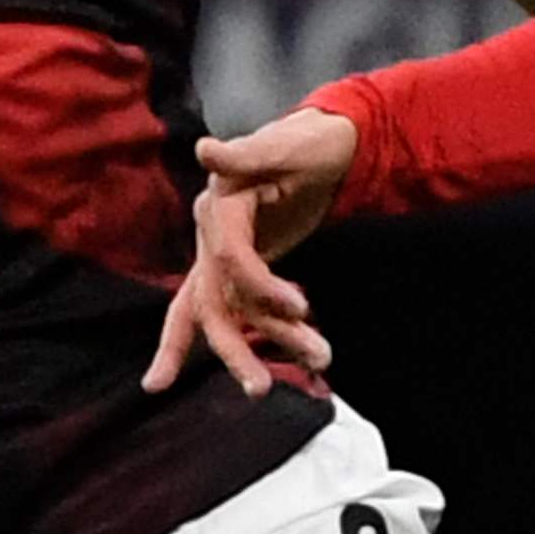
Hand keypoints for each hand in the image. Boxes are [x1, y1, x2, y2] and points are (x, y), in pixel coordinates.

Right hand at [148, 111, 357, 395]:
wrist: (329, 147)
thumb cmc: (311, 143)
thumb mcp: (286, 146)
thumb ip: (244, 155)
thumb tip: (205, 149)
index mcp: (220, 202)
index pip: (229, 257)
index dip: (262, 285)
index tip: (303, 305)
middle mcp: (212, 232)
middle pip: (212, 301)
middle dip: (234, 349)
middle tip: (260, 390)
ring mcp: (221, 254)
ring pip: (231, 315)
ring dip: (268, 346)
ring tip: (320, 363)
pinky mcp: (239, 270)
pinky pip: (227, 312)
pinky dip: (229, 344)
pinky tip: (219, 377)